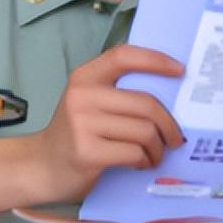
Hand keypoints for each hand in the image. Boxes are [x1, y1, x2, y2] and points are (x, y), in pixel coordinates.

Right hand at [27, 44, 184, 202]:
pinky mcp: (87, 152)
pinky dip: (145, 161)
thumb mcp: (89, 102)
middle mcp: (82, 96)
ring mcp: (82, 124)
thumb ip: (118, 92)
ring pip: (145, 131)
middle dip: (169, 124)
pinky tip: (139, 163)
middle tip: (175, 138)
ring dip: (157, 148)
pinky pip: (135, 153)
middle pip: (146, 103)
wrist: (43, 166)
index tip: (180, 70)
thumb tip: (170, 94)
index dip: (155, 60)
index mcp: (84, 77)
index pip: (123, 56)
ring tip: (152, 154)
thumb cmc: (76, 133)